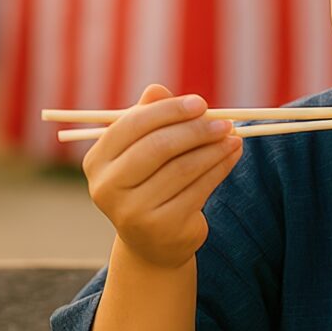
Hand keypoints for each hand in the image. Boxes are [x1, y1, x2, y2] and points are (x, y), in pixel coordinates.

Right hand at [82, 84, 239, 269]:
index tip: (200, 103)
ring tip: (234, 136)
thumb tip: (157, 89)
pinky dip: (220, 167)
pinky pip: (199, 188)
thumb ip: (148, 118)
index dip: (168, 111)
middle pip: (157, 147)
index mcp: (97, 161)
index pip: (132, 125)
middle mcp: (107, 187)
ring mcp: (132, 210)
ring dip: (214, 148)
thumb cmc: (150, 182)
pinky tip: (233, 155)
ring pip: (183, 167)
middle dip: (196, 130)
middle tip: (224, 121)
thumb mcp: (144, 150)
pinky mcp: (162, 227)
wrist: (154, 241)